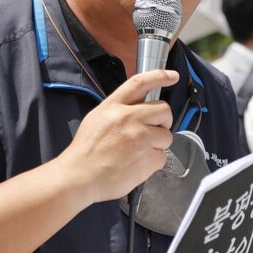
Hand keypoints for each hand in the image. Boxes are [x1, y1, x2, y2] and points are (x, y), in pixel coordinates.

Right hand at [58, 70, 177, 203]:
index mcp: (114, 106)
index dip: (159, 76)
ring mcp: (141, 138)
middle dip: (163, 120)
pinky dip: (153, 162)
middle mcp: (129, 118)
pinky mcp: (148, 158)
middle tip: (154, 130)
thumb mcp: (97, 119)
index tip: (172, 76)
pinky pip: (162, 156)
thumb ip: (119, 110)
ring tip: (139, 152)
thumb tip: (141, 107)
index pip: (140, 83)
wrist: (79, 177)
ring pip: (167, 135)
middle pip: (164, 109)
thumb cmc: (86, 151)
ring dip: (158, 144)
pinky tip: (138, 165)